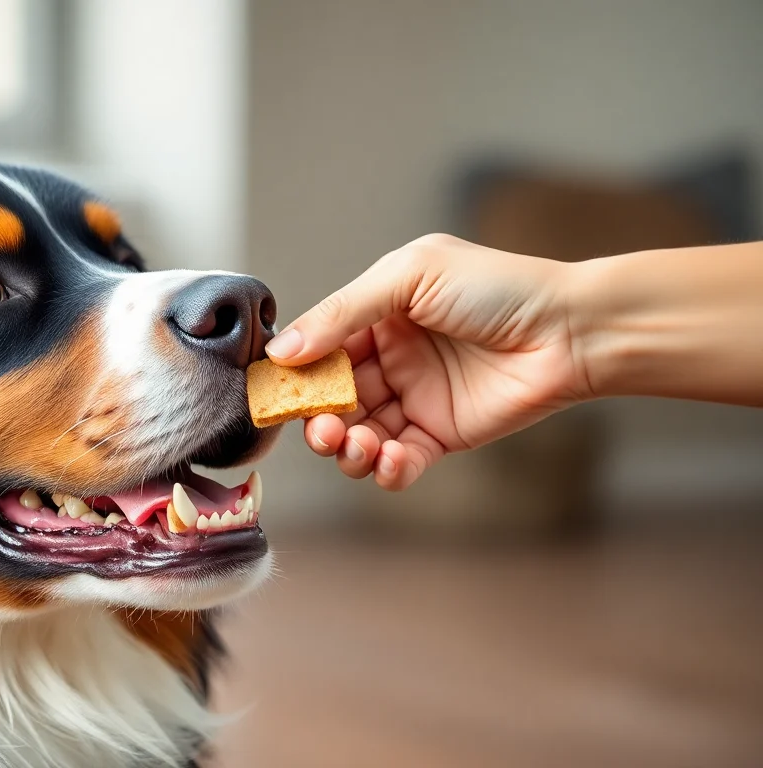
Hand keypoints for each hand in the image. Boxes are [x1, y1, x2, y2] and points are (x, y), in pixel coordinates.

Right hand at [265, 234, 592, 489]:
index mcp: (377, 314)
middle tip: (321, 428)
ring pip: (357, 434)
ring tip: (355, 445)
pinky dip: (383, 469)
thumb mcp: (409, 277)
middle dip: (317, 418)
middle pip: (331, 398)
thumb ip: (343, 312)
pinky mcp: (439, 435)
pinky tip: (387, 460)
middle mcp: (390, 358)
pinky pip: (397, 461)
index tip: (275, 393)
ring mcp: (413, 399)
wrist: (570, 332)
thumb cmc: (497, 288)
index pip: (319, 348)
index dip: (295, 374)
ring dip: (345, 447)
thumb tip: (283, 351)